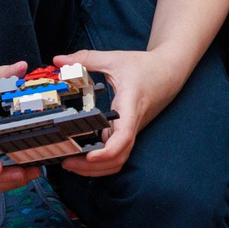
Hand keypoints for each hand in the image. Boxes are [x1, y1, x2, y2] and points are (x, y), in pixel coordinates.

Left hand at [52, 48, 178, 177]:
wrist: (169, 72)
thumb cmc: (144, 66)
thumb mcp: (113, 59)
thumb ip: (85, 59)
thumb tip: (59, 60)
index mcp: (130, 106)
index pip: (123, 136)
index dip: (106, 151)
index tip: (89, 156)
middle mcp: (132, 124)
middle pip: (118, 158)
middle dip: (93, 167)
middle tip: (67, 162)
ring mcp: (132, 130)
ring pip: (118, 160)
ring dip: (97, 168)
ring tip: (72, 163)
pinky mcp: (129, 132)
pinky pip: (118, 153)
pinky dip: (102, 161)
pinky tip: (84, 155)